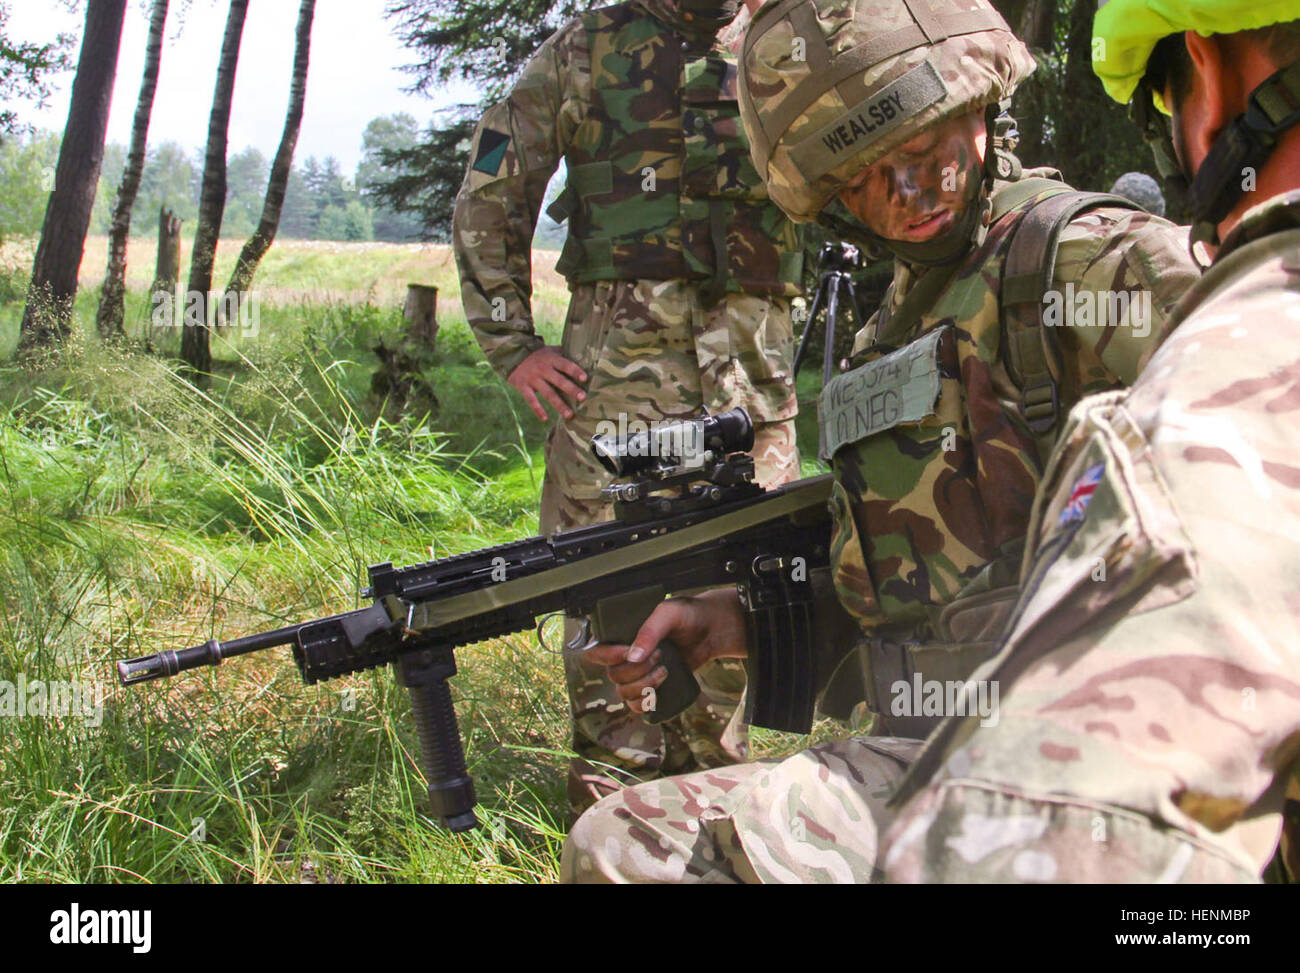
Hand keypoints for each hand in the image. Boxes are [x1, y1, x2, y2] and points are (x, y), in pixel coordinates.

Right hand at [508, 346, 587, 420]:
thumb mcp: (551, 351)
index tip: (585, 378)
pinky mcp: (523, 387)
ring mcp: (532, 378)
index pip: (565, 364)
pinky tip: (545, 419)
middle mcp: (542, 369)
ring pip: (547, 393)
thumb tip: (587, 358)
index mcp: (552, 359)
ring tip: (569, 415)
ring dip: (559, 405)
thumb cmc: (540, 356)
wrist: (513, 356)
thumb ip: (566, 355)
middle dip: (571, 389)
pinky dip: (537, 410)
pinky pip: (531, 400)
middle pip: (559, 380)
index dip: (575, 371)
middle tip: (583, 398)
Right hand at [583, 588, 749, 712]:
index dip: (607, 657)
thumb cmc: (688, 616)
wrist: (711, 630)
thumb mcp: (669, 613)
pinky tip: (658, 692)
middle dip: (638, 670)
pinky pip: (636, 706)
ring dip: (644, 686)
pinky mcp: (651, 687)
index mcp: (621, 635)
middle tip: (660, 654)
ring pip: (624, 692)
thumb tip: (633, 656)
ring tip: (665, 671)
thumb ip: (650, 630)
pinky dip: (644, 703)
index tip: (628, 652)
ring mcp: (637, 674)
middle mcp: (625, 656)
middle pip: (614, 675)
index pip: (596, 652)